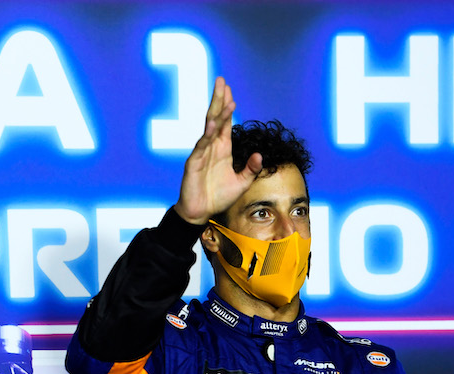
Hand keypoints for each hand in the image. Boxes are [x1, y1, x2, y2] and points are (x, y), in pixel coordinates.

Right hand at [173, 77, 263, 224]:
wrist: (200, 213)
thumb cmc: (218, 197)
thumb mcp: (242, 183)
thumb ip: (251, 169)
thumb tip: (259, 155)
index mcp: (222, 149)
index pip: (225, 123)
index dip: (228, 107)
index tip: (230, 90)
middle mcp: (211, 147)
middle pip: (216, 118)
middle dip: (219, 99)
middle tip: (221, 80)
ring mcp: (201, 153)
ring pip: (209, 128)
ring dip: (216, 112)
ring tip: (221, 96)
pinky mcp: (193, 163)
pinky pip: (201, 146)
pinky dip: (207, 135)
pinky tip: (213, 125)